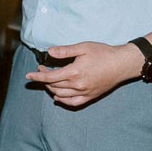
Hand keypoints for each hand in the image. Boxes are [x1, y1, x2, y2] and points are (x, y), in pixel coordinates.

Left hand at [26, 41, 143, 107]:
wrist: (123, 64)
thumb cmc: (104, 53)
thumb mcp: (83, 47)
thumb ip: (65, 51)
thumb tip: (49, 52)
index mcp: (74, 72)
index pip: (50, 77)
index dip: (37, 76)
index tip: (29, 75)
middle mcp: (78, 85)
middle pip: (54, 86)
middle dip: (43, 80)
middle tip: (41, 71)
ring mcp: (85, 92)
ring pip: (61, 95)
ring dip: (51, 89)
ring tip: (47, 81)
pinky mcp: (91, 96)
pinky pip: (74, 103)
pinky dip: (63, 101)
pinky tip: (58, 97)